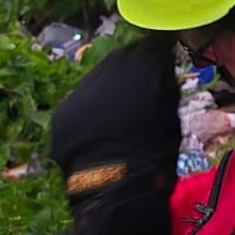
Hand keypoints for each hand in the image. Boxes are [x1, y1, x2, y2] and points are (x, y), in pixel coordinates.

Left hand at [50, 34, 180, 234]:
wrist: (116, 189)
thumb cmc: (155, 154)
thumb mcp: (171, 114)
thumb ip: (163, 85)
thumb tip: (160, 69)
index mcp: (142, 69)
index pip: (152, 45)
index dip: (157, 53)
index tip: (162, 60)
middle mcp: (108, 71)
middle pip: (121, 57)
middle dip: (131, 67)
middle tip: (139, 84)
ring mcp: (82, 89)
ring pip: (97, 77)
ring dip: (108, 87)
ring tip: (116, 110)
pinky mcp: (63, 109)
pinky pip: (80, 101)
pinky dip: (90, 108)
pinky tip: (98, 127)